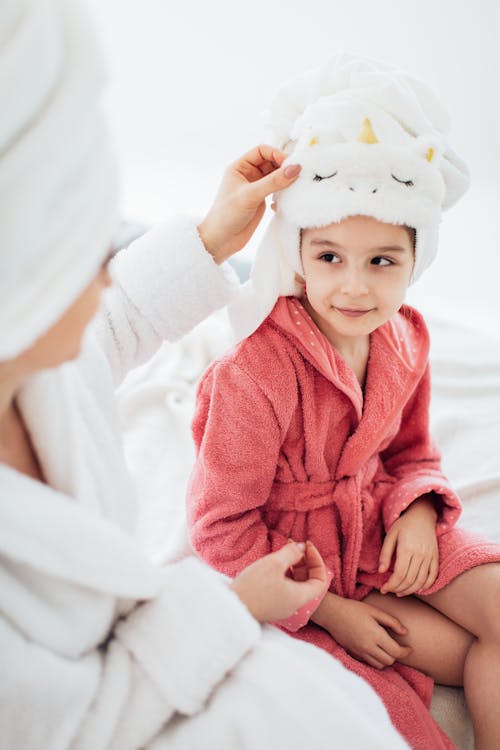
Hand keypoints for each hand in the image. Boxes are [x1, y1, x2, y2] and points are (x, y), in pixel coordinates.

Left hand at [197, 144, 300, 263]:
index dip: (276, 154)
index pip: (261, 151)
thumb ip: (273, 182)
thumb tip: (295, 168)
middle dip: (283, 166)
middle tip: (297, 174)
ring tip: (296, 185)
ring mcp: (255, 188)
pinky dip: (284, 190)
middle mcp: (248, 175)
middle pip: (271, 162)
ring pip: (275, 176)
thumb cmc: (226, 215)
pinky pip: (277, 189)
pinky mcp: (261, 200)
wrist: (221, 241)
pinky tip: (288, 196)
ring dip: (285, 179)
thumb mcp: (250, 195)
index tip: (289, 164)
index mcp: (239, 167)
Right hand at [230, 540, 327, 622]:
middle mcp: (294, 605)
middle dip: (305, 561)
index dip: (317, 561)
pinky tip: (273, 565)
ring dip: (293, 566)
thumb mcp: (274, 564)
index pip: (321, 580)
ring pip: (296, 584)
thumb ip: (291, 553)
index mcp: (300, 597)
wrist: (230, 610)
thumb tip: (301, 548)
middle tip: (295, 546)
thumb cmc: (253, 588)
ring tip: (284, 552)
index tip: (307, 546)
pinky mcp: (270, 606)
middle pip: (309, 582)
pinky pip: (285, 588)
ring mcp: (282, 606)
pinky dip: (284, 574)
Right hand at [316, 596, 411, 669]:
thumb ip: (391, 621)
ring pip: (380, 665)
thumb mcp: (374, 611)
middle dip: (397, 655)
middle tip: (399, 646)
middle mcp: (368, 647)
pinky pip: (369, 663)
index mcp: (376, 635)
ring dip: (386, 659)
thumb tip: (405, 632)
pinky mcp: (354, 653)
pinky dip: (376, 660)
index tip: (410, 648)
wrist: (332, 613)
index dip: (406, 652)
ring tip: (387, 649)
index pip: (396, 652)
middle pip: (389, 661)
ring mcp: (360, 652)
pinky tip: (376, 649)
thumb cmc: (354, 609)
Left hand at [379, 496, 438, 596]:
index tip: (383, 589)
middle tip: (390, 591)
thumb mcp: (390, 536)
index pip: (399, 574)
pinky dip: (425, 586)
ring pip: (421, 581)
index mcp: (407, 548)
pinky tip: (416, 589)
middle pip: (410, 580)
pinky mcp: (436, 558)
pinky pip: (433, 576)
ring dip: (410, 590)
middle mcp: (420, 554)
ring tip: (400, 592)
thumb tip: (381, 571)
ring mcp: (430, 557)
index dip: (391, 585)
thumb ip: (385, 554)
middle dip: (398, 589)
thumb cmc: (403, 525)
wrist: (422, 516)